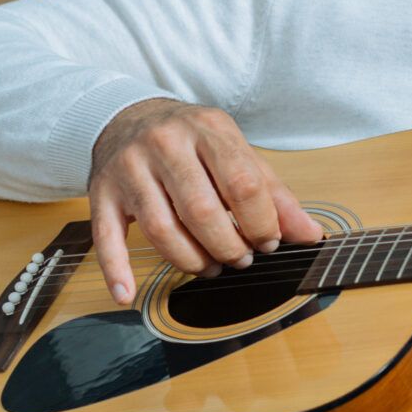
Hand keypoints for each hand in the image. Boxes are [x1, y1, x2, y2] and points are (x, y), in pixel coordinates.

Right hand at [87, 98, 322, 304]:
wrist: (127, 116)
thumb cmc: (191, 141)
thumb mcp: (235, 152)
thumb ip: (272, 192)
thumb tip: (310, 234)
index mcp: (207, 130)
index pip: (242, 183)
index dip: (261, 222)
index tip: (269, 242)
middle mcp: (165, 145)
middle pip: (201, 210)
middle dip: (228, 246)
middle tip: (240, 259)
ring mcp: (129, 168)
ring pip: (161, 229)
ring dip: (191, 261)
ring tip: (210, 268)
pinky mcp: (101, 192)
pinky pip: (107, 237)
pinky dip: (116, 270)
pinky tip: (129, 294)